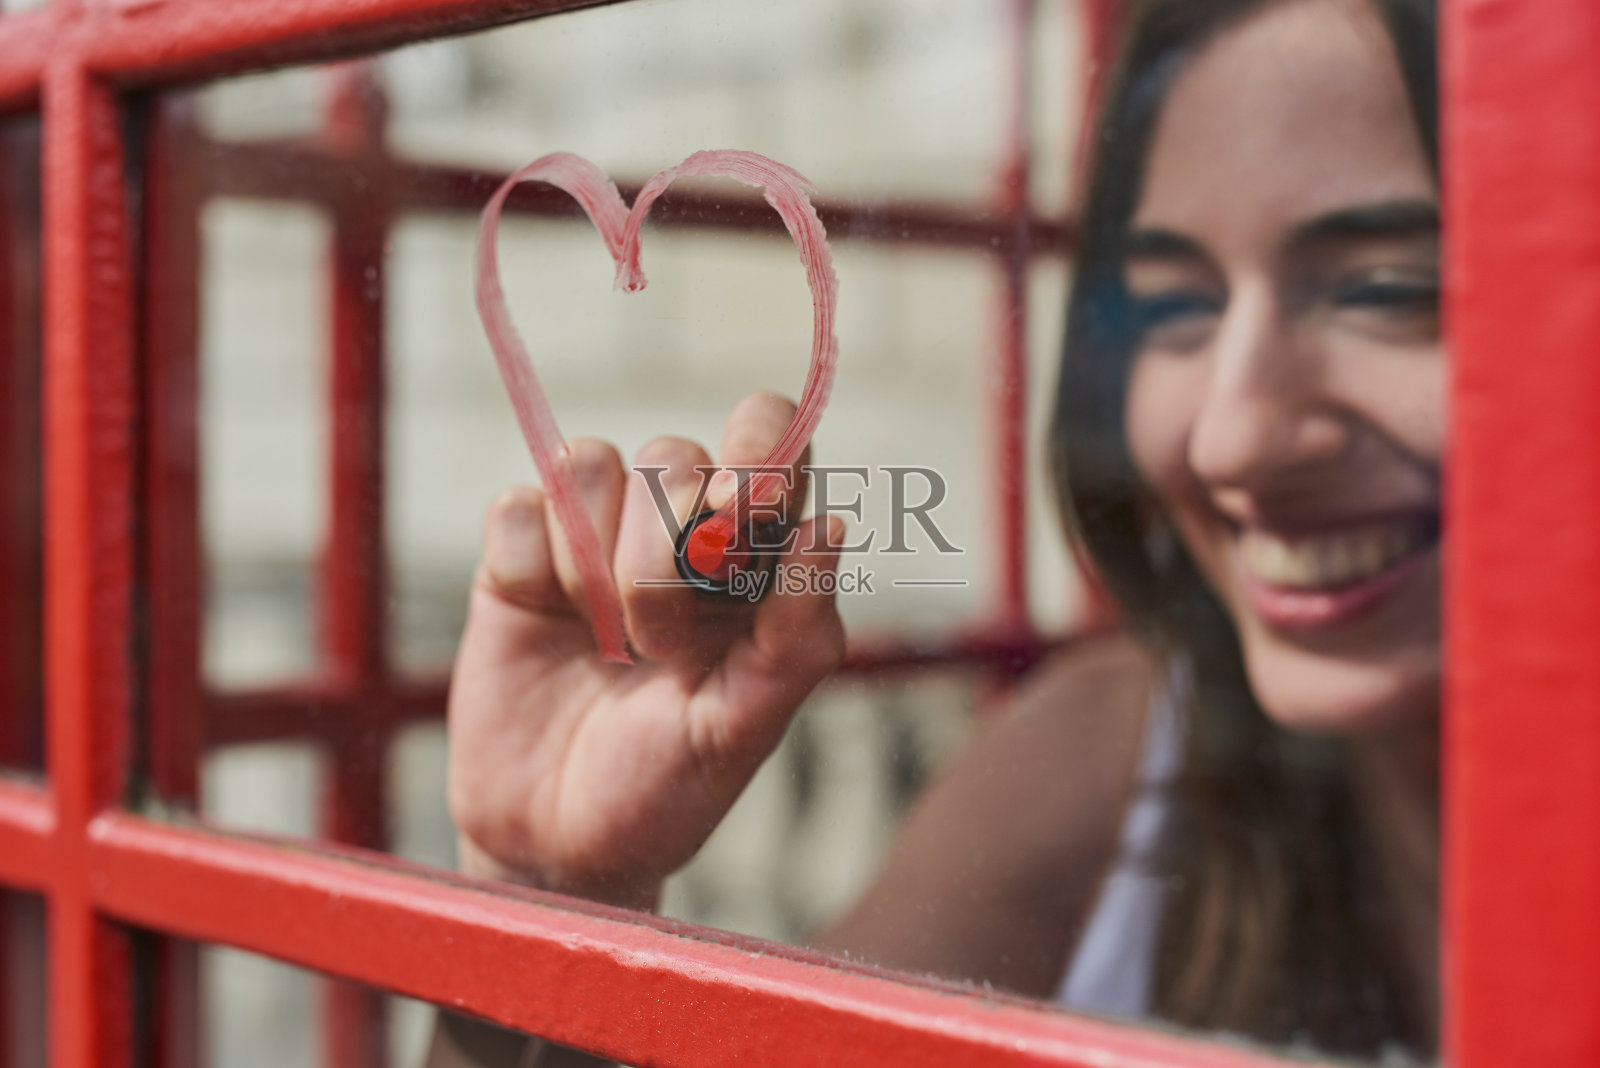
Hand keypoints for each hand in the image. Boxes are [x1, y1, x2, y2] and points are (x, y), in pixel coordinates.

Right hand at [446, 392, 845, 909]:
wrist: (554, 844)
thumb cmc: (670, 787)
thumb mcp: (746, 728)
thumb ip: (799, 635)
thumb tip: (829, 525)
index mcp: (754, 557)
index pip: (769, 437)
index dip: (757, 445)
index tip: (739, 506)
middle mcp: (677, 529)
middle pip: (672, 455)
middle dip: (663, 556)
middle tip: (660, 649)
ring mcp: (593, 537)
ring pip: (589, 464)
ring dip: (594, 565)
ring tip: (604, 644)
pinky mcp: (518, 556)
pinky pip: (521, 504)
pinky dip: (529, 565)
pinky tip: (542, 621)